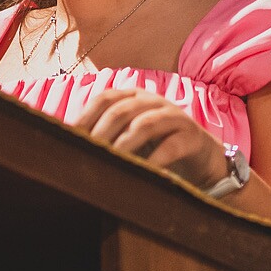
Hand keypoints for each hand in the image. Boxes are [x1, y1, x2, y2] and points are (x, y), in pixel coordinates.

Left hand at [75, 88, 228, 189]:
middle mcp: (152, 101)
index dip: (85, 117)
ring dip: (125, 144)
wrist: (201, 156)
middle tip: (88, 155)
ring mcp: (174, 116)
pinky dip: (155, 159)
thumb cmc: (156, 146)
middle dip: (101, 133)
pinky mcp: (192, 136)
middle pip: (121, 110)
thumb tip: (68, 146)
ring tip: (112, 163)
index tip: (69, 139)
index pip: (104, 99)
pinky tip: (144, 173)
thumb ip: (107, 136)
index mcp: (133, 97)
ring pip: (145, 124)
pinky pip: (171, 146)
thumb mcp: (130, 137)